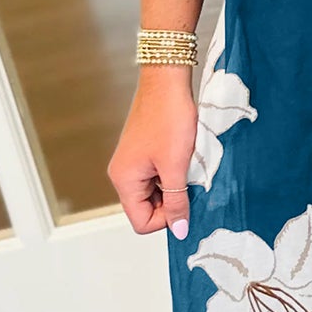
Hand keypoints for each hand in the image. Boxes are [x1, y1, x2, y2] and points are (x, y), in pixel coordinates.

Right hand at [108, 70, 197, 237]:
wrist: (167, 80)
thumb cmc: (168, 117)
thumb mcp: (176, 165)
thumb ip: (177, 201)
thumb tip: (178, 230)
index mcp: (124, 180)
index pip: (141, 222)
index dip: (166, 219)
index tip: (185, 203)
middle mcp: (123, 173)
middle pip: (147, 208)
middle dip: (171, 202)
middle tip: (188, 182)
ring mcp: (133, 162)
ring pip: (155, 192)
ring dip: (174, 186)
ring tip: (186, 167)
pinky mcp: (144, 152)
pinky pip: (158, 176)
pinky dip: (173, 173)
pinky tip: (184, 158)